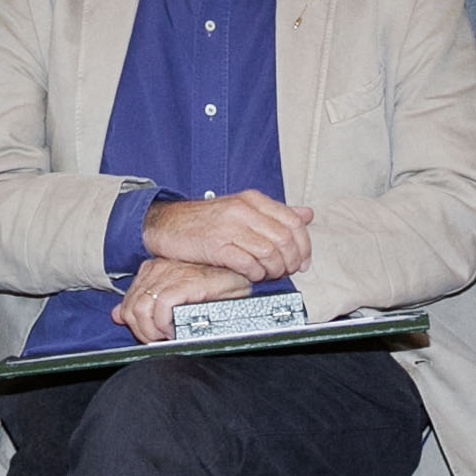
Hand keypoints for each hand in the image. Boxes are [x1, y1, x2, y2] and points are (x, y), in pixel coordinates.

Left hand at [111, 257, 255, 343]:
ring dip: (152, 332)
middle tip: (160, 342)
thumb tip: (117, 314)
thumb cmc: (211, 286)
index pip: (127, 302)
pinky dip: (165, 324)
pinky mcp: (186, 281)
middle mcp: (158, 268)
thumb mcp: (173, 292)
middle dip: (142, 333)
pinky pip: (161, 307)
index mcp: (153, 269)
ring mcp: (171, 273)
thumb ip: (145, 302)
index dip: (135, 325)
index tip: (151, 336)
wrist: (240, 275)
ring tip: (168, 338)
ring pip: (141, 309)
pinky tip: (175, 330)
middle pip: (131, 308)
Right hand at [143, 190, 314, 282]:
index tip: (303, 261)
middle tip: (288, 272)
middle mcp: (244, 210)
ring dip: (274, 270)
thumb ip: (276, 213)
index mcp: (253, 200)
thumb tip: (307, 214)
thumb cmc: (206, 221)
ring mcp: (229, 226)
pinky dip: (255, 273)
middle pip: (284, 238)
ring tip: (269, 275)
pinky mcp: (215, 244)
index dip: (304, 245)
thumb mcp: (243, 210)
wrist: (168, 224)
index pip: (293, 221)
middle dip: (291, 261)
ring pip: (269, 251)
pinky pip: (246, 262)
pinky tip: (252, 276)